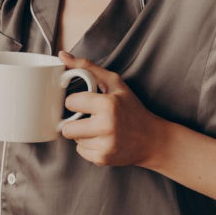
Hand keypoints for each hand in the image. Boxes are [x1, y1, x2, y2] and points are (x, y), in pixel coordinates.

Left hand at [58, 51, 165, 167]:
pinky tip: (102, 140)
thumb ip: (87, 68)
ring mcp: (105, 145)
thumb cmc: (132, 109)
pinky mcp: (103, 159)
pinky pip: (81, 152)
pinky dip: (88, 146)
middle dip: (74, 123)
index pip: (71, 103)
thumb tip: (62, 55)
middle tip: (88, 118)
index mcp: (108, 105)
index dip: (76, 102)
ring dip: (82, 134)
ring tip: (99, 129)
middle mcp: (106, 126)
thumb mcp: (114, 83)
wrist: (152, 140)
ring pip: (74, 140)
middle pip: (67, 129)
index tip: (85, 102)